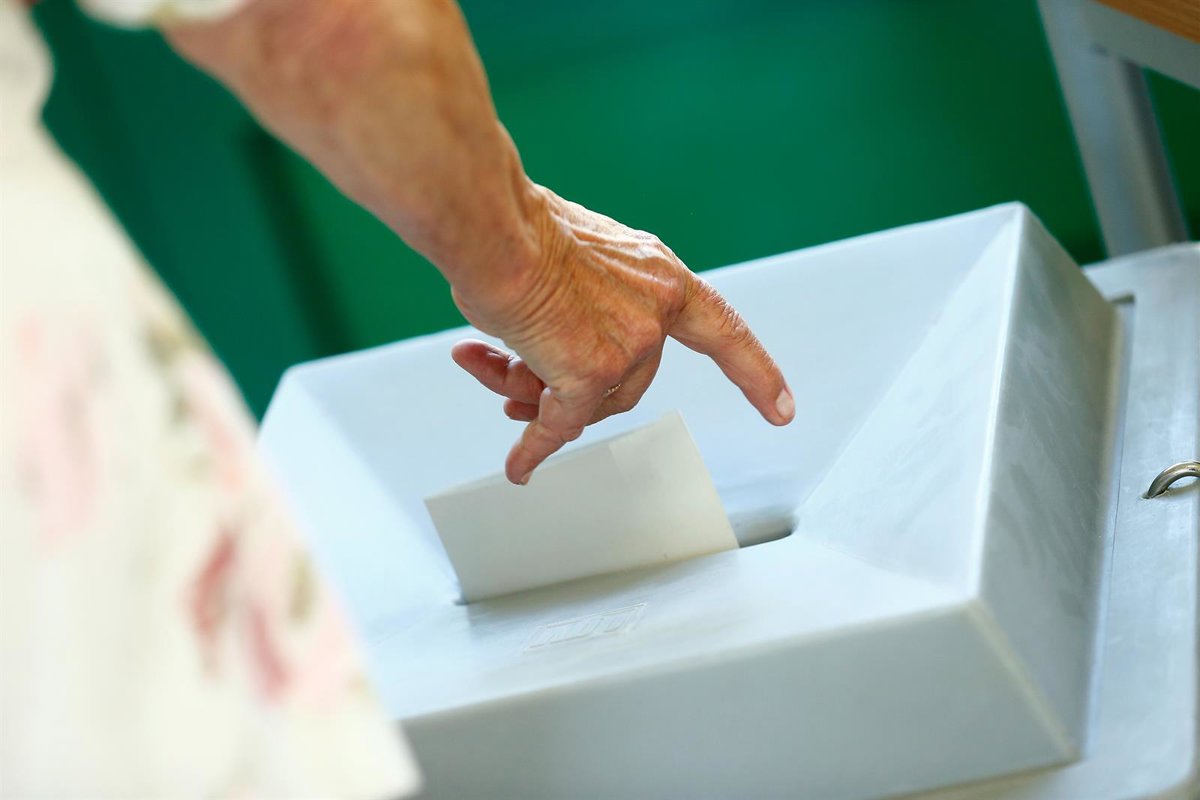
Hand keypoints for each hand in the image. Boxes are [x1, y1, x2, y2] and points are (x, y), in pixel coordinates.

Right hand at [164, 0, 792, 484]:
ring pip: (586, 403)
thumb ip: (582, 318)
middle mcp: (654, 312)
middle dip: (567, 386)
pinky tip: (521, 465)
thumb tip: (538, 384)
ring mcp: (628, 346)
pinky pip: (560, 426)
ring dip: (536, 395)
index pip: (723, 332)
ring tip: (492, 369)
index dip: (755, 373)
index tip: (783, 409)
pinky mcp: (591, 375)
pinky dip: (536, 446)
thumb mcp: (576, 268)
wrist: (489, 225)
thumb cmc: (518, 232)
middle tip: (517, 382)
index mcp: (658, 276)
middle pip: (624, 382)